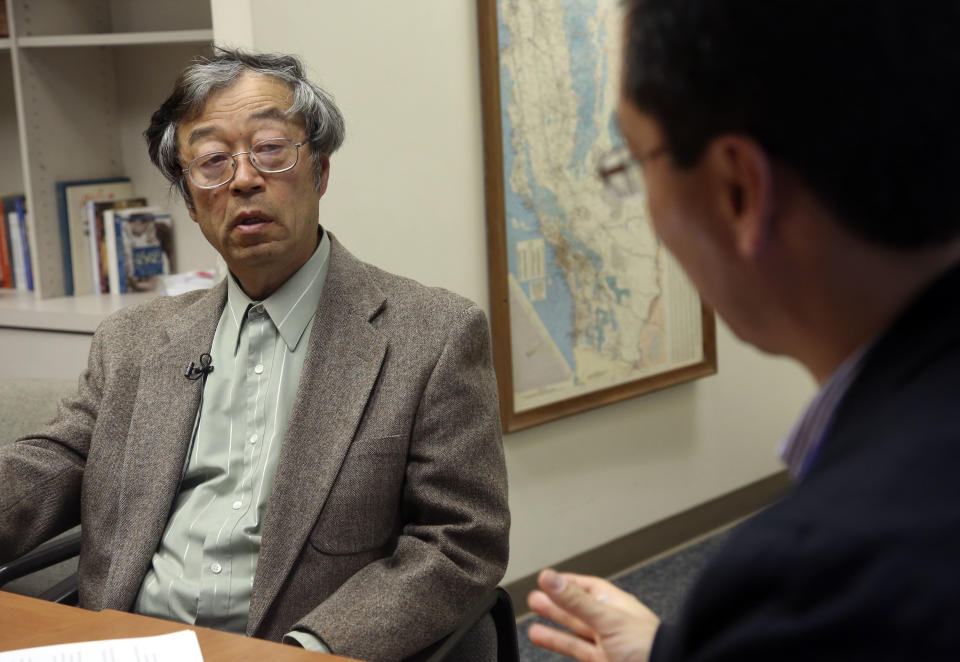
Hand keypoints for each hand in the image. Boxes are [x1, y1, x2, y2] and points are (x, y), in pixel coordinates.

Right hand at [527, 568, 660, 661]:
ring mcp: (606, 644)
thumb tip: (550, 577)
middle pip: (578, 608)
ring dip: (553, 622)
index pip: (588, 587)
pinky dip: (557, 642)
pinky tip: (542, 638)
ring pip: (574, 629)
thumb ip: (576, 600)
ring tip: (532, 616)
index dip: (568, 582)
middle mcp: (611, 623)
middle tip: (534, 596)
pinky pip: (574, 648)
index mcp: (617, 604)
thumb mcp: (608, 618)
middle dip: (556, 601)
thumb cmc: (649, 645)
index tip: (548, 579)